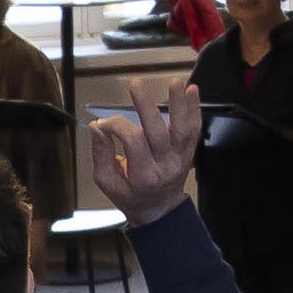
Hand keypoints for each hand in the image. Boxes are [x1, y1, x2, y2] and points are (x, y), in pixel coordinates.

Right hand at [79, 78, 203, 228]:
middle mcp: (165, 167)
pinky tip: (192, 91)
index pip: (132, 142)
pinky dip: (194, 109)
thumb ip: (100, 154)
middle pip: (157, 132)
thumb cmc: (132, 195)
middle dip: (145, 106)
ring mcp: (180, 159)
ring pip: (182, 129)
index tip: (105, 122)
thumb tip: (97, 128)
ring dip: (179, 104)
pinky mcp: (189, 152)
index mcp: (143, 177)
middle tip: (135, 85)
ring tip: (175, 84)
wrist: (159, 209)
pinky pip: (194, 129)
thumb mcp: (108, 182)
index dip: (117, 126)